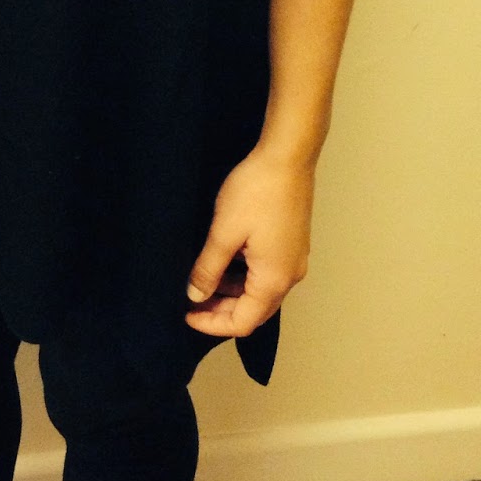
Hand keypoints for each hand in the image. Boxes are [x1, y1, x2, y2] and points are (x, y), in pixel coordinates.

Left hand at [184, 148, 314, 337]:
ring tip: (203, 279)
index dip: (212, 324)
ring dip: (232, 293)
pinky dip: (244, 276)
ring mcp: (293, 259)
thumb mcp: (223, 233)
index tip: (186, 314)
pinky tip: (224, 261)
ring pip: (260, 292)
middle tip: (191, 300)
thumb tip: (196, 296)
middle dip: (222, 311)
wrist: (288, 156)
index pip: (243, 323)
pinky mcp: (292, 244)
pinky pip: (267, 273)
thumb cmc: (256, 192)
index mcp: (274, 280)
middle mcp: (290, 276)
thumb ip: (208, 269)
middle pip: (255, 311)